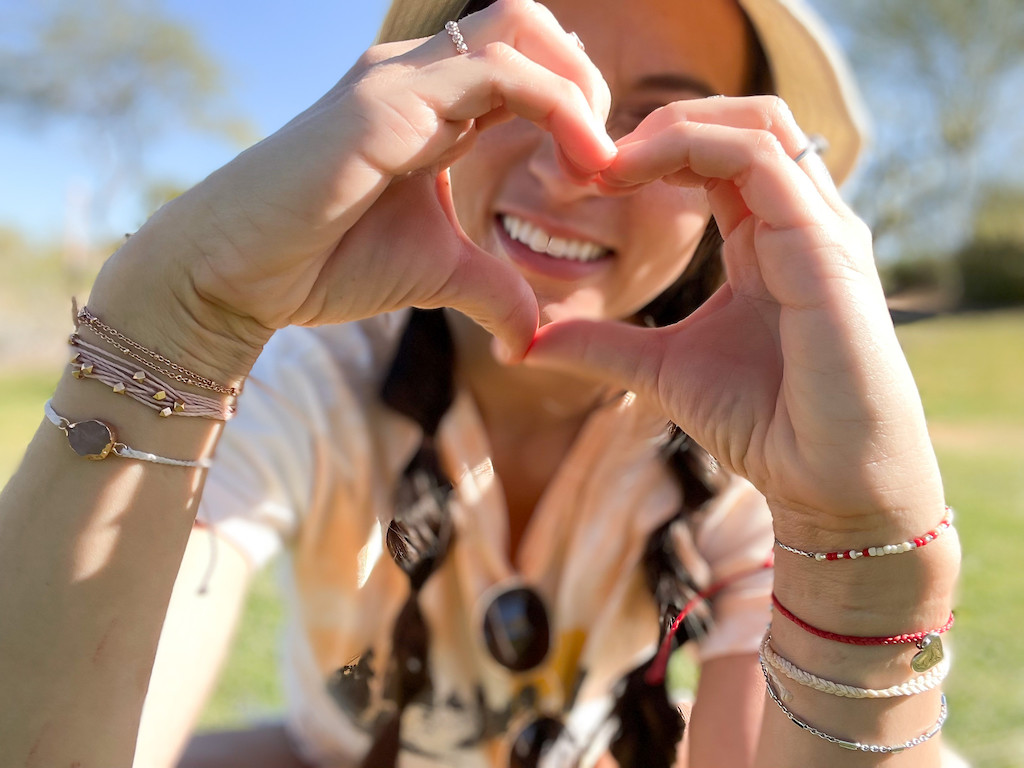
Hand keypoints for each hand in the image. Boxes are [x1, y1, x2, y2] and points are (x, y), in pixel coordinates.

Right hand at [100, 0, 615, 360]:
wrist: (236, 276)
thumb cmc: (323, 265)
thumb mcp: (437, 274)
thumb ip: (493, 291)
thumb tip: (530, 339)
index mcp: (433, 106)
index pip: (524, 66)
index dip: (576, 109)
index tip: (595, 178)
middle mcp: (419, 77)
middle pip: (528, 25)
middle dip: (587, 83)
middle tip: (599, 160)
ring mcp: (400, 79)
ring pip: (519, 30)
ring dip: (580, 94)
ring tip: (595, 168)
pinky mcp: (386, 100)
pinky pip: (495, 71)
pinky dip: (556, 107)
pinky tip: (575, 167)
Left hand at [523, 96, 943, 534]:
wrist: (826, 482)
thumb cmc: (764, 423)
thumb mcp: (660, 369)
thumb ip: (600, 345)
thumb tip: (523, 346)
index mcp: (767, 238)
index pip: (718, 154)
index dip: (652, 150)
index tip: (588, 178)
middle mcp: (799, 221)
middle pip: (743, 119)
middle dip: (664, 122)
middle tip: (596, 161)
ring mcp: (818, 228)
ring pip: (758, 122)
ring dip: (675, 127)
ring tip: (611, 164)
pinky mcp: (825, 247)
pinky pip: (763, 161)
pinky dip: (694, 148)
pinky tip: (636, 175)